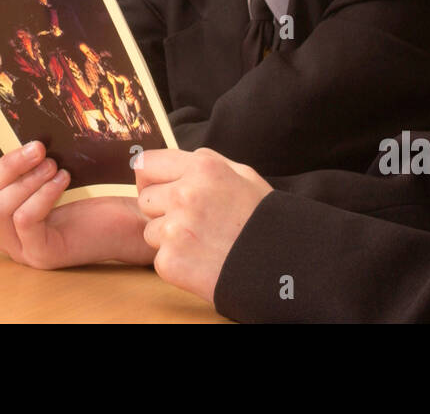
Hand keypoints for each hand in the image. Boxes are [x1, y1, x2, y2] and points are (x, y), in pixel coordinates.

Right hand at [0, 123, 151, 268]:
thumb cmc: (94, 194)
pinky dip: (41, 195)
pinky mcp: (41, 255)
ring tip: (54, 166)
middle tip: (38, 148)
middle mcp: (5, 231)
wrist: (130, 223)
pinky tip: (62, 181)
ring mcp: (21, 247)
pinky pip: (25, 220)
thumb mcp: (54, 169)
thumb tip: (15, 120)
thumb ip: (30, 156)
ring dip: (25, 180)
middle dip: (6, 165)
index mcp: (4, 206)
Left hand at [135, 148, 271, 303]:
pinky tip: (203, 262)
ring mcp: (176, 229)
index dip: (151, 178)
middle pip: (145, 199)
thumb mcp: (243, 176)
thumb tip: (170, 162)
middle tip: (192, 223)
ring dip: (169, 238)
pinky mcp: (171, 260)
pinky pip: (160, 257)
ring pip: (150, 230)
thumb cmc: (265, 220)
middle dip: (162, 210)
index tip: (159, 189)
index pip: (146, 164)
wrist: (284, 266)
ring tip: (203, 243)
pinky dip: (177, 262)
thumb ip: (204, 164)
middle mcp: (185, 194)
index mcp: (202, 167)